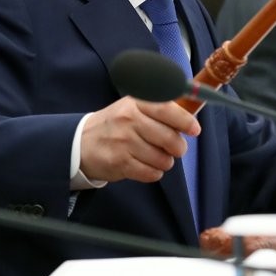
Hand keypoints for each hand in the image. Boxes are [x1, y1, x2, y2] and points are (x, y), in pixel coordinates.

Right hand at [79, 97, 200, 183]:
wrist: (81, 142)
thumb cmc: (115, 124)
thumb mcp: (132, 107)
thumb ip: (159, 110)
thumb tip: (190, 117)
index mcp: (135, 103)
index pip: (166, 109)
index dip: (185, 120)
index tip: (194, 129)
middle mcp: (129, 120)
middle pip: (169, 137)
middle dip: (178, 147)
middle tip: (176, 148)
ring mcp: (123, 142)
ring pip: (162, 159)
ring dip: (165, 162)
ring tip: (156, 157)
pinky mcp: (120, 163)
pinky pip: (151, 173)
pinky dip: (154, 172)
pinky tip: (146, 166)